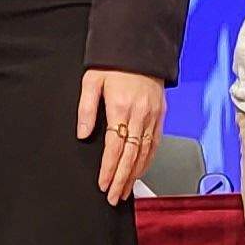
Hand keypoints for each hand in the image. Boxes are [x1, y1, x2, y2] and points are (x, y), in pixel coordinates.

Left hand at [78, 68, 168, 202]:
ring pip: (145, 153)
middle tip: (113, 197)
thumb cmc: (115, 63)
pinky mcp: (161, 115)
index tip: (103, 184)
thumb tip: (83, 134)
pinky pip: (156, 143)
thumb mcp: (91, 81)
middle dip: (122, 179)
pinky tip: (140, 170)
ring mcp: (153, 116)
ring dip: (135, 175)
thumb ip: (86, 109)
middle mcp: (140, 115)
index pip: (115, 148)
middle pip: (131, 156)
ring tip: (125, 190)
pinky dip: (148, 160)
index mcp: (121, 107)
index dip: (109, 170)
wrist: (140, 47)